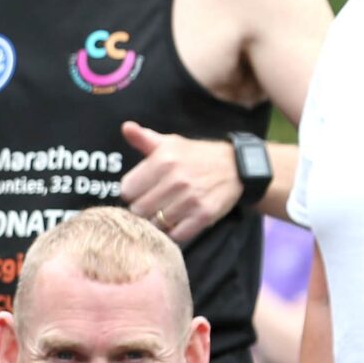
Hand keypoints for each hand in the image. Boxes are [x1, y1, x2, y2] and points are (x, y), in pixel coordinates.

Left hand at [119, 122, 243, 243]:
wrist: (237, 167)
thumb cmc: (197, 155)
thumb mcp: (171, 142)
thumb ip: (144, 138)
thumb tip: (126, 127)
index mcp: (163, 160)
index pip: (127, 190)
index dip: (131, 192)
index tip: (140, 191)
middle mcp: (175, 180)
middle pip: (138, 210)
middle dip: (142, 208)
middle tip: (152, 204)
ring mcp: (190, 199)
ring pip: (155, 224)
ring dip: (157, 221)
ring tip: (165, 211)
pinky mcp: (204, 216)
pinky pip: (176, 235)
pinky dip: (173, 232)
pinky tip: (177, 221)